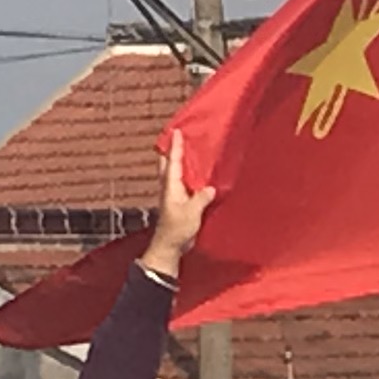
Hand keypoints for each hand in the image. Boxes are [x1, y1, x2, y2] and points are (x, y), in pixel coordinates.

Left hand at [143, 135, 218, 279]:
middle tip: (175, 137)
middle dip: (170, 150)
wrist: (169, 247)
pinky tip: (194, 174)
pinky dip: (185, 174)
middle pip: (167, 164)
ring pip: (173, 173)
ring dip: (177, 161)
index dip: (175, 147)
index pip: (173, 162)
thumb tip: (211, 188)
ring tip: (185, 150)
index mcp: (171, 187)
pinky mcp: (178, 203)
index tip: (176, 131)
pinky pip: (182, 183)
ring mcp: (173, 195)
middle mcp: (170, 188)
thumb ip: (201, 198)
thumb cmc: (177, 229)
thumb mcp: (192, 213)